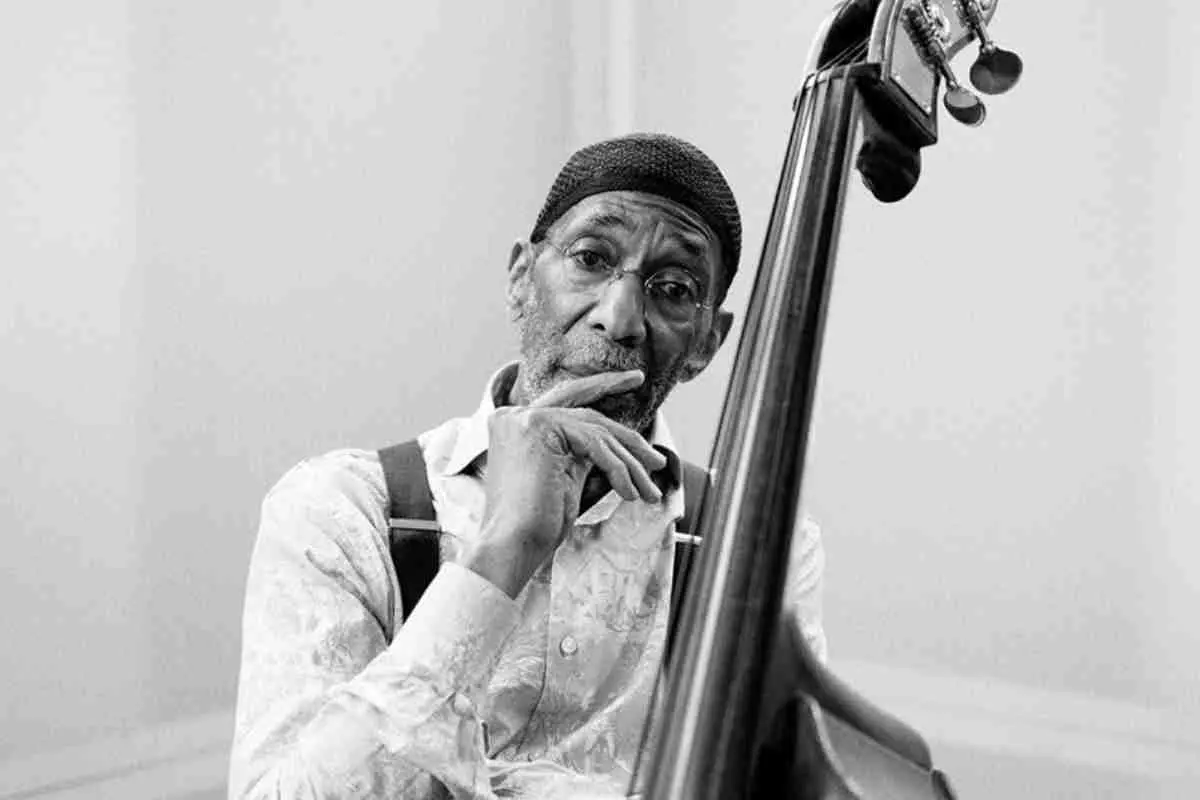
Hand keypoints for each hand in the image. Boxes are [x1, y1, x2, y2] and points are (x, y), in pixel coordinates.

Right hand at [462, 370, 667, 597]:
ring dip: (629, 463)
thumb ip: (585, 453)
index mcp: (516, 423)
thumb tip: (625, 447)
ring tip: (649, 490)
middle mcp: (517, 414)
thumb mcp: (567, 477)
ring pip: (596, 430)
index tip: (633, 379)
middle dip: (628, 428)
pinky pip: (594, 443)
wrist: (512, 544)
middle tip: (655, 445)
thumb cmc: (537, 522)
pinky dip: (617, 469)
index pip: (569, 400)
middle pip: (586, 409)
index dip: (603, 386)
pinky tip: (628, 493)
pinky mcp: (540, 427)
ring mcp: (526, 418)